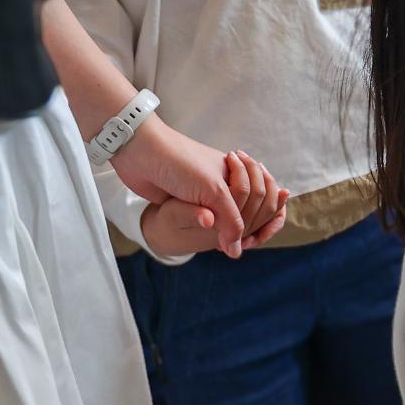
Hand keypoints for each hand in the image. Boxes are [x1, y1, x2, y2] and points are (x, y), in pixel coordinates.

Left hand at [112, 123, 287, 257]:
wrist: (141, 152)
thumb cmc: (181, 163)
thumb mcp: (213, 191)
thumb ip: (231, 220)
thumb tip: (235, 252)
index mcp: (236, 174)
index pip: (261, 199)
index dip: (263, 218)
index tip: (253, 239)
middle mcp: (223, 182)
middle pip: (246, 209)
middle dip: (249, 225)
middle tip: (244, 243)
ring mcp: (204, 192)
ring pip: (223, 217)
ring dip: (228, 229)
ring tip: (225, 245)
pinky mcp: (186, 200)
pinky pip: (203, 219)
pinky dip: (210, 228)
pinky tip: (210, 239)